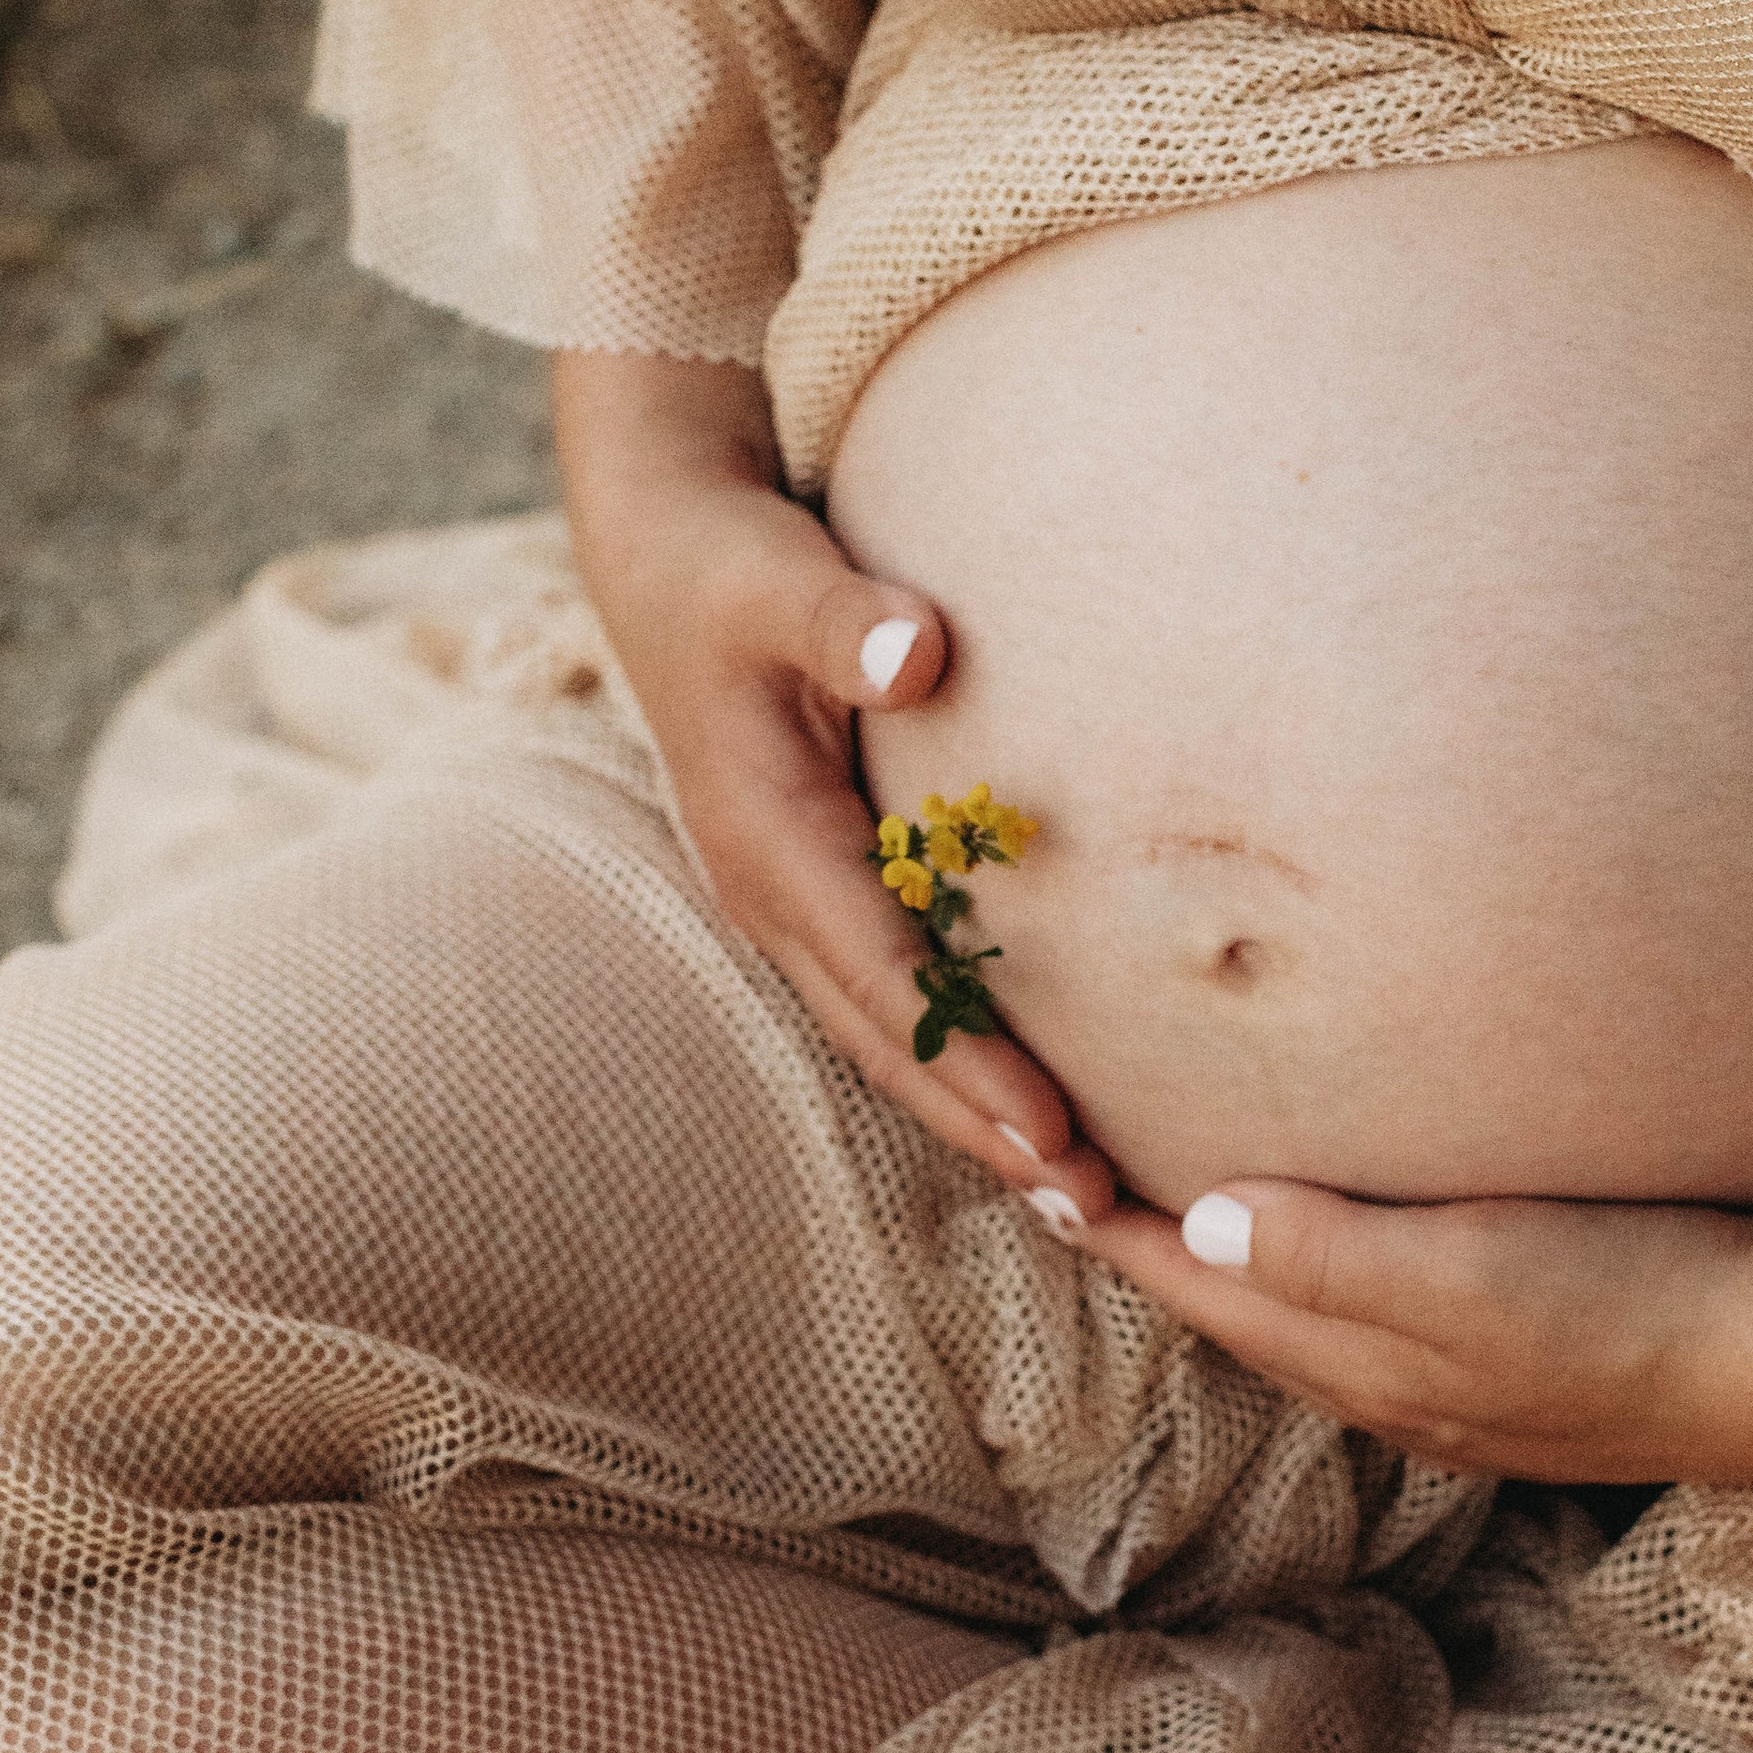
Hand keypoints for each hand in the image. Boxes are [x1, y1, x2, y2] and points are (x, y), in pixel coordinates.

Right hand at [553, 351, 1113, 1224]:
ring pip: (886, 1033)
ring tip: (1078, 1186)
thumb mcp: (779, 577)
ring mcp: (788, 897)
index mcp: (767, 842)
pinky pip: (889, 992)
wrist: (659, 551)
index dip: (968, 1058)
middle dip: (981, 1125)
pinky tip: (1026, 1094)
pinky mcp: (815, 883)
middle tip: (1093, 1202)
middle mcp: (771, 892)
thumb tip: (919, 654)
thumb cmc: (729, 563)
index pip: (885, 977)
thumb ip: (844, 620)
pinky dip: (954, 1052)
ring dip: (972, 1109)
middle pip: (887, 1039)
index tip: (1052, 1130)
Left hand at [1080, 1175, 1752, 1485]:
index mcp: (1363, 1359)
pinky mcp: (1524, 1356)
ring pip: (1303, 1311)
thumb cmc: (1643, 1304)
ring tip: (1178, 1187)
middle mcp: (1394, 1385)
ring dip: (1232, 1255)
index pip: (1196, 1285)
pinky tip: (1344, 1224)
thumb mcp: (1474, 1275)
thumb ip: (1333, 1255)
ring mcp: (1460, 1382)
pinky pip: (1378, 1309)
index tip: (1029, 1159)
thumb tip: (1193, 1225)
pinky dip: (1322, 1262)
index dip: (1111, 1224)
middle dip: (1149, 1240)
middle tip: (1073, 1160)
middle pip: (1232, 1305)